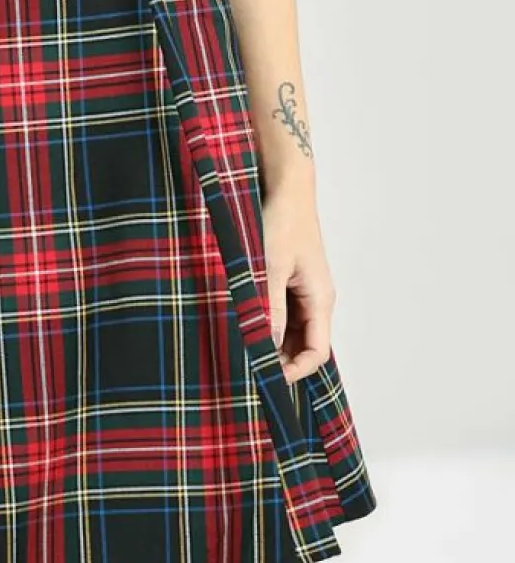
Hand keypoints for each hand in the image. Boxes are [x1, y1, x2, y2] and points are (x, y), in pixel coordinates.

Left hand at [260, 183, 335, 384]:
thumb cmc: (282, 219)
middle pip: (302, 344)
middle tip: (248, 364)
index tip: (267, 378)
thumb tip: (268, 348)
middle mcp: (315, 298)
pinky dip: (265, 318)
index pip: (316, 352)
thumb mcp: (270, 267)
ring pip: (289, 329)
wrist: (284, 185)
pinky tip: (244, 319)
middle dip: (279, 357)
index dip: (294, 370)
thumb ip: (270, 308)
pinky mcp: (288, 278)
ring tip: (243, 343)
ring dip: (270, 338)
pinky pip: (279, 309)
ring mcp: (302, 289)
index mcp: (320, 299)